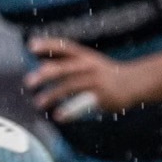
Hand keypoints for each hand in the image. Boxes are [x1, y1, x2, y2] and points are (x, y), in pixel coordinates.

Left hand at [25, 36, 143, 120]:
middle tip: (28, 82)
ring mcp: (96, 81)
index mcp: (85, 56)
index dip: (48, 45)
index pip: (65, 47)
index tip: (30, 46)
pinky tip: (58, 116)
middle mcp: (90, 66)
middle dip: (46, 74)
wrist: (134, 82)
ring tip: (38, 103)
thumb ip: (67, 62)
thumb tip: (39, 65)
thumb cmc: (104, 73)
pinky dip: (69, 111)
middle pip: (65, 68)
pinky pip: (82, 104)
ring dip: (53, 95)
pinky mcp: (102, 97)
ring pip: (71, 86)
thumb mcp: (89, 62)